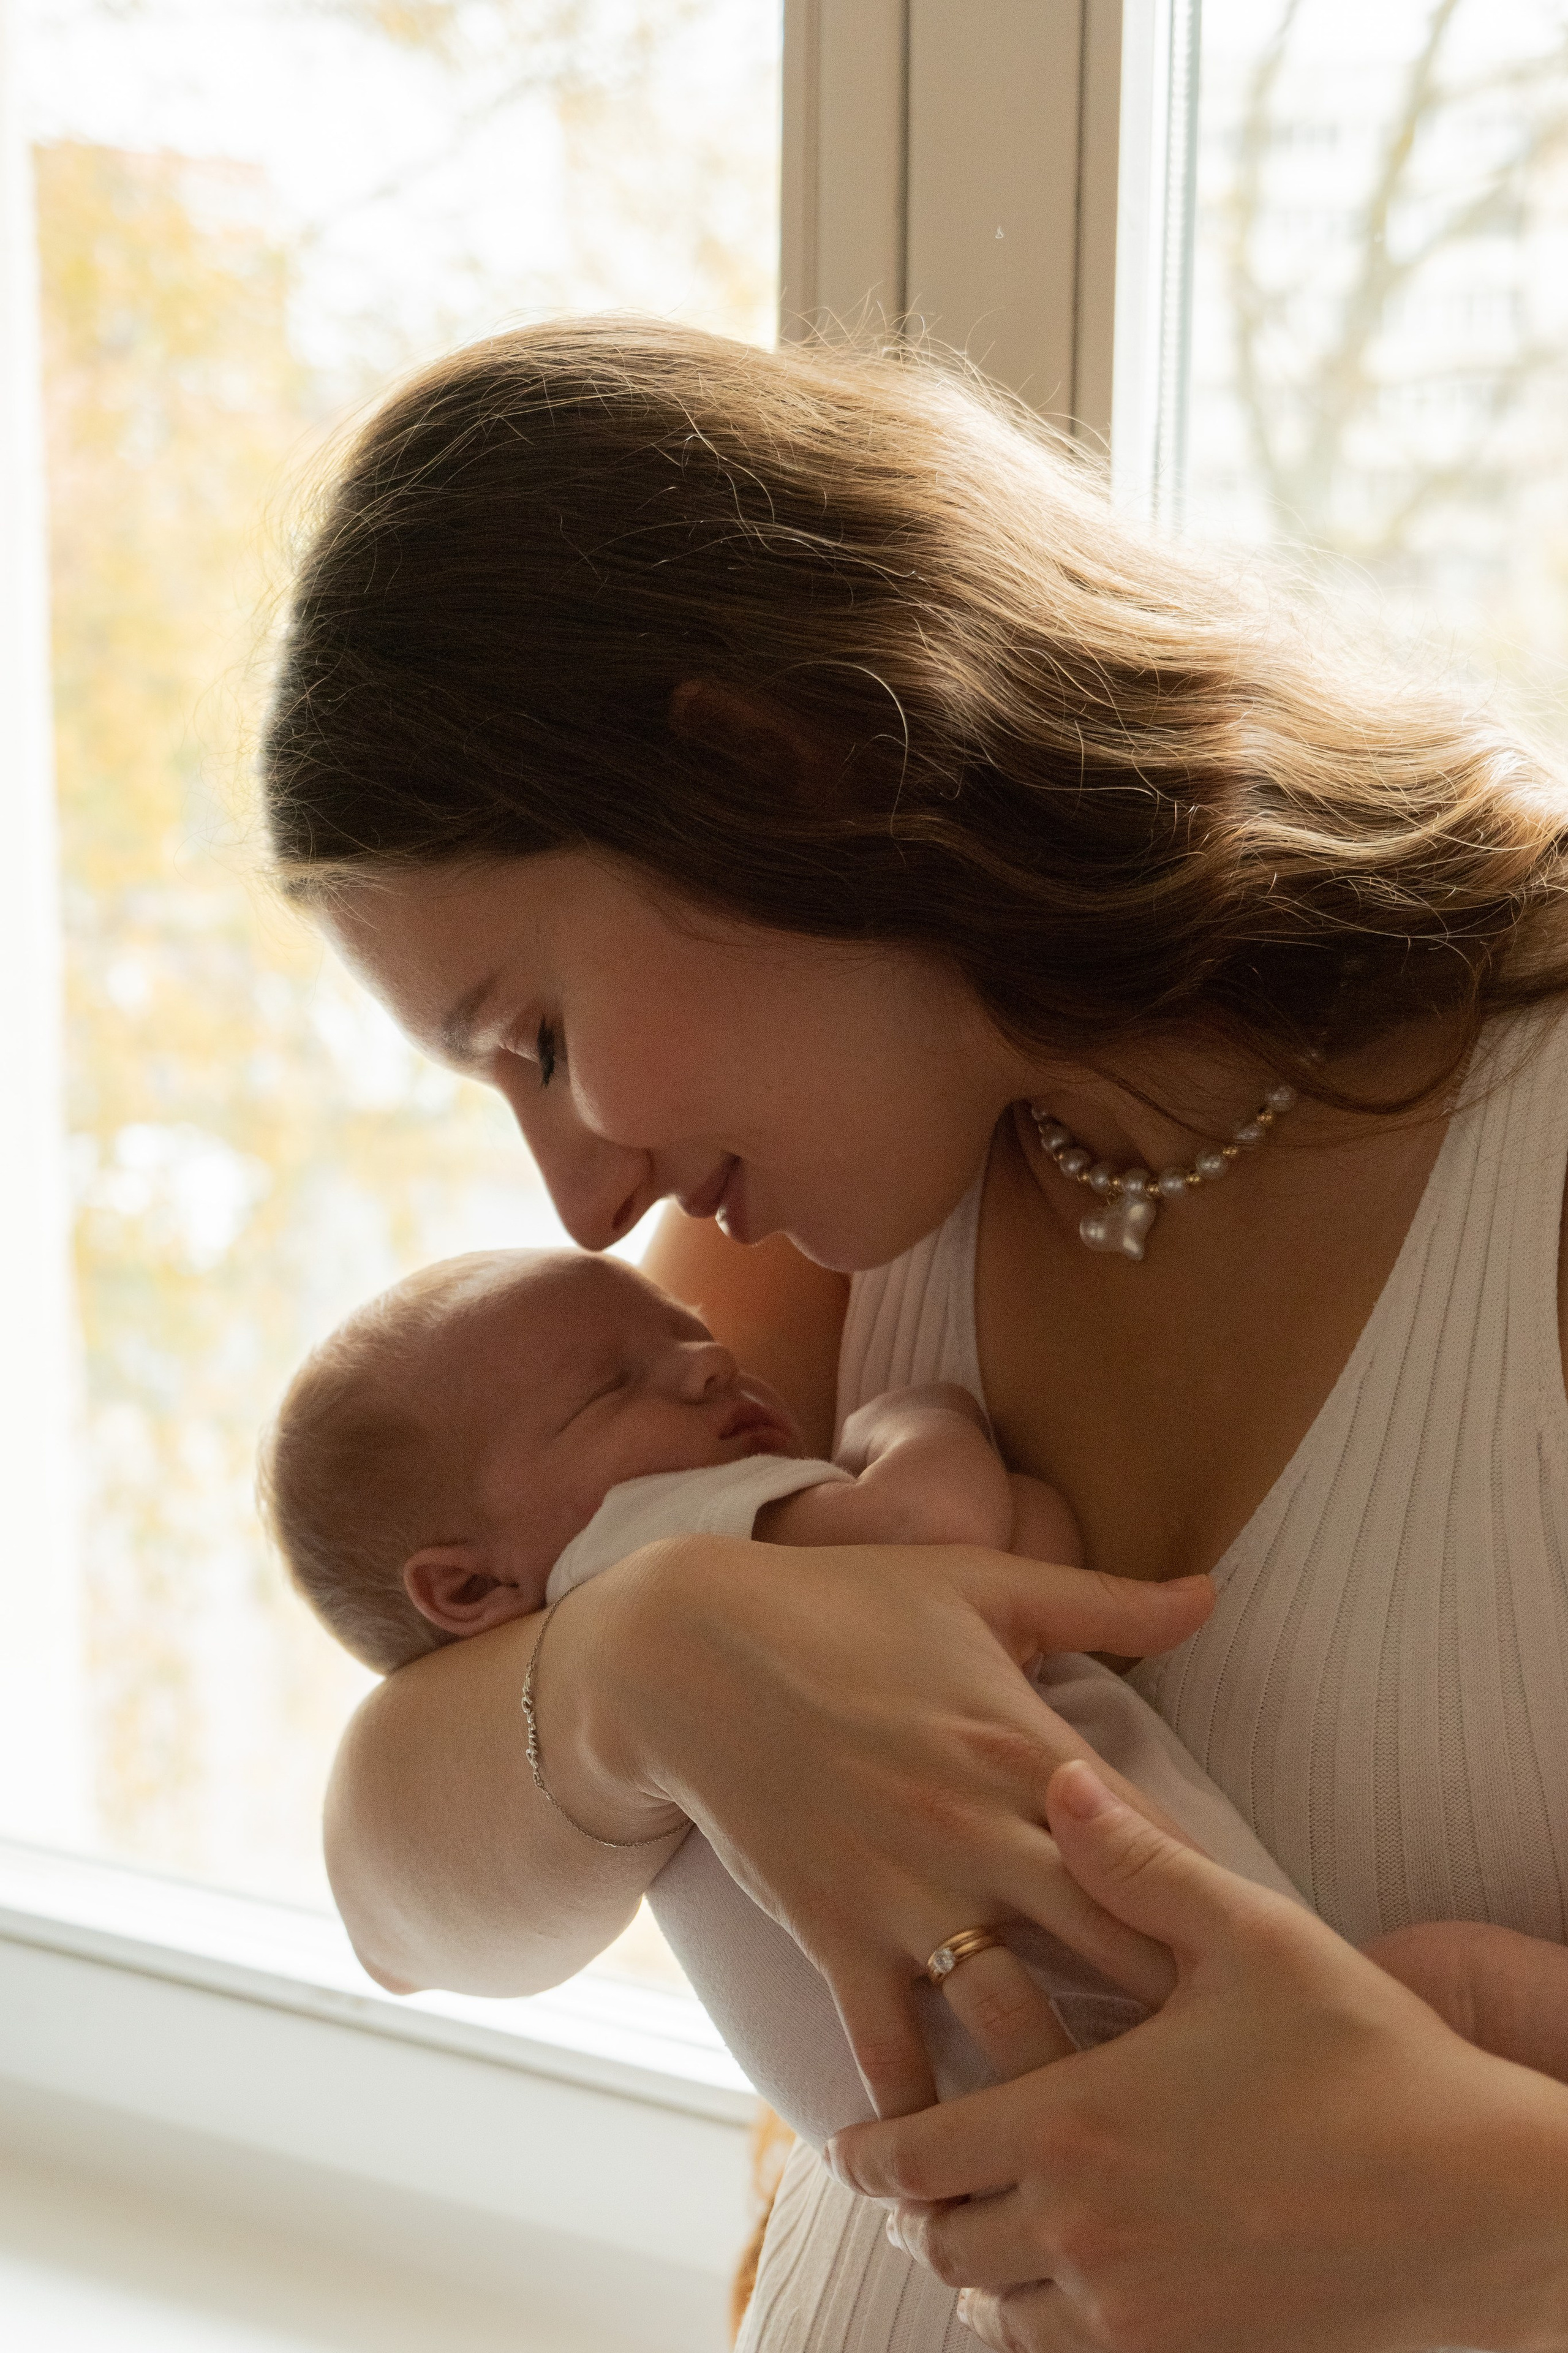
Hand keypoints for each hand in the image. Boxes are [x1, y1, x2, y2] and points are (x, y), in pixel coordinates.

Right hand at [578, 1536, 1215, 2113]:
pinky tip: (965, 2171)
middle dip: (1180, 2022)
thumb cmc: (844, 1604)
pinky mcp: (836, 1935)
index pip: (1160, 1852)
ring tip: (1131, 2151)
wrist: (691, 1649)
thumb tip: (1213, 1589)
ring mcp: (907, 1894)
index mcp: (1029, 1747)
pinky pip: (892, 2049)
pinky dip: (924, 2113)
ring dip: (1069, 2090)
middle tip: (1248, 2087)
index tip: (1282, 1972)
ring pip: (1016, 2026)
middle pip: (1115, 1954)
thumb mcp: (981, 1585)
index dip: (1226, 1914)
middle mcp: (982, 1833)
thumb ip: (1106, 1599)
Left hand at [829, 1761, 1567, 2352]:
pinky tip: (1077, 2286)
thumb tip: (1060, 1778)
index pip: (917, 2154)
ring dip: (985, 2273)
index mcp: (1076, 2124)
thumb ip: (1138, 1863)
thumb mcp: (1251, 1938)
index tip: (853, 2141)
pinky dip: (1052, 2328)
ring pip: (1003, 2316)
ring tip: (992, 2231)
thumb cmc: (1370, 2060)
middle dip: (924, 2210)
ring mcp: (1140, 2315)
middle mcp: (1087, 2232)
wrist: (1484, 2205)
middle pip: (947, 2244)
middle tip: (923, 2180)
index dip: (870, 2149)